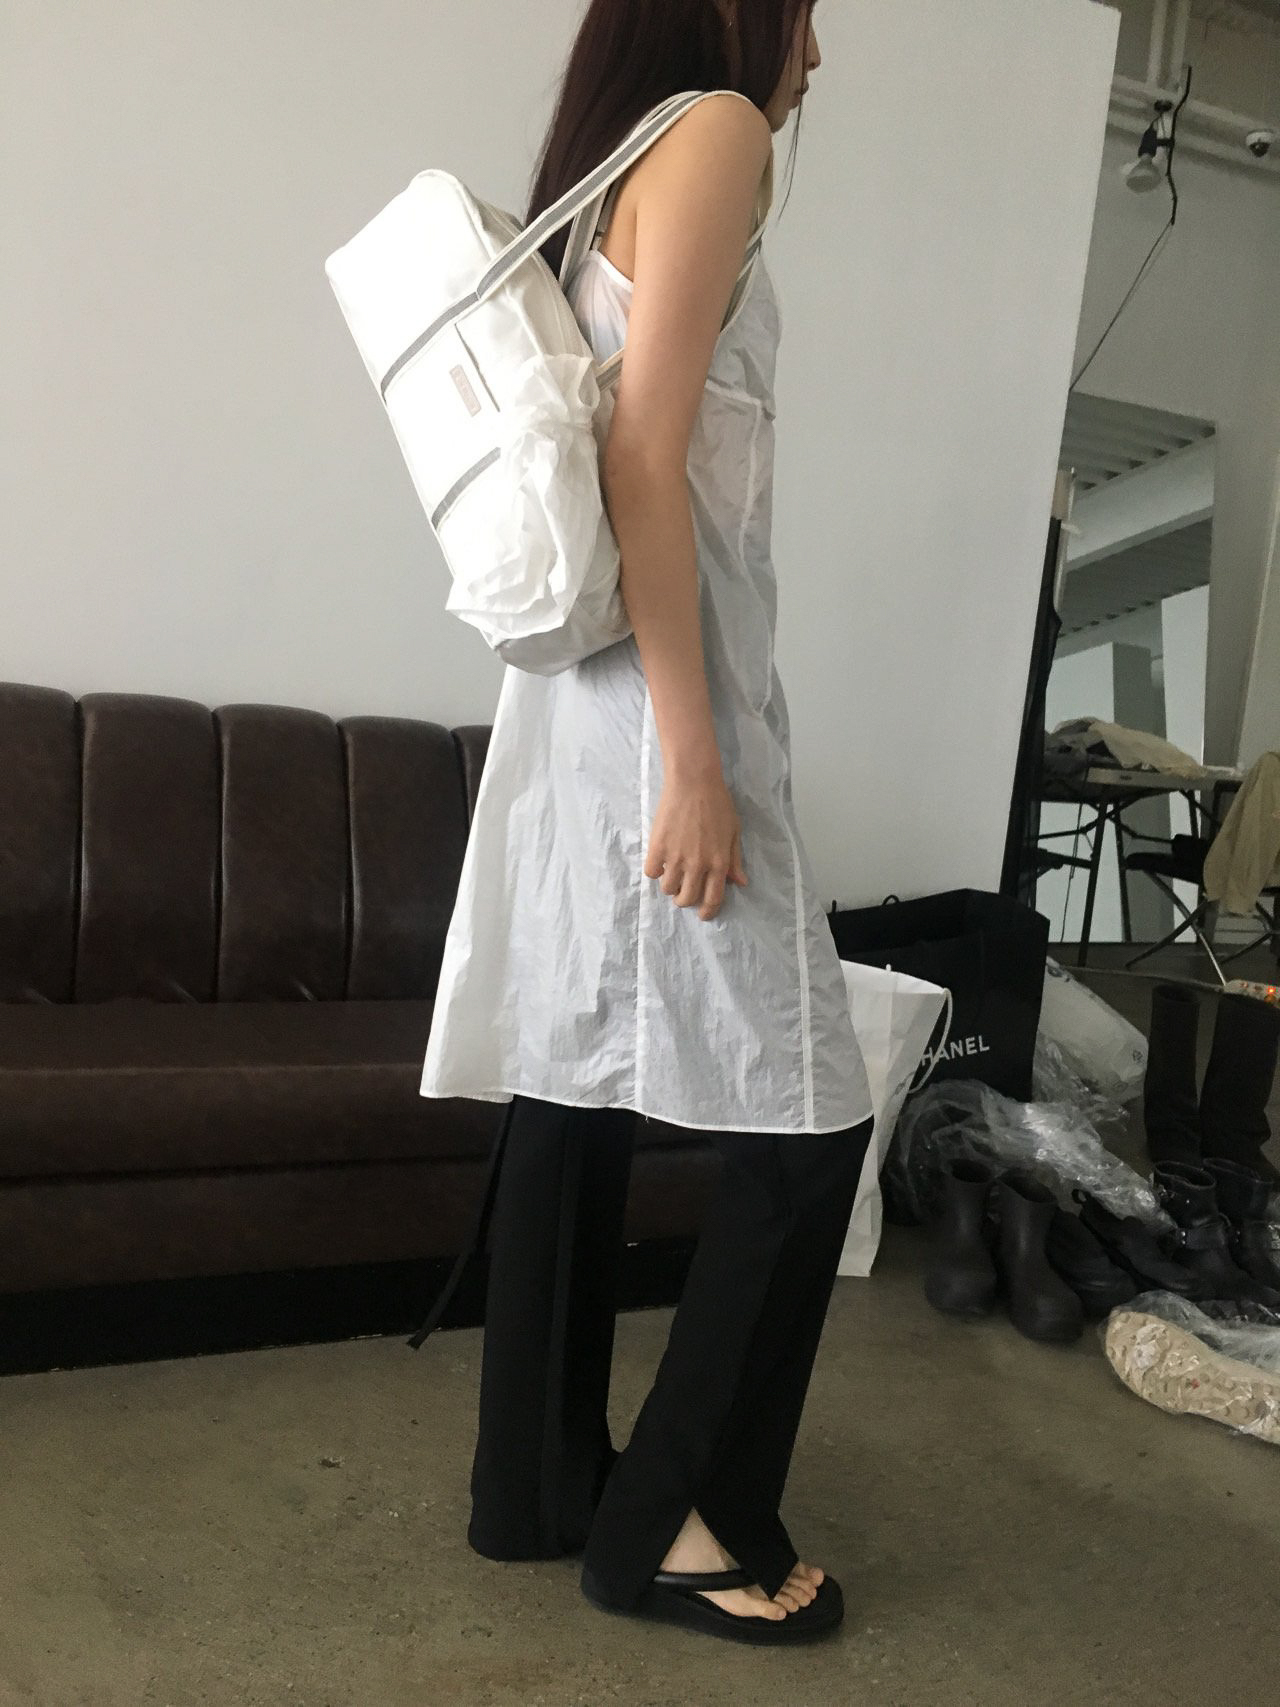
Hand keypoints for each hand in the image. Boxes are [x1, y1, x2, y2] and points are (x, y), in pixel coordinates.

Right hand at [644, 771, 747, 921]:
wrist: (694, 782)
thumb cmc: (718, 804)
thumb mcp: (733, 832)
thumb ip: (735, 860)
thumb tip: (739, 882)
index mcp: (719, 863)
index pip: (713, 898)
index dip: (707, 911)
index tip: (703, 914)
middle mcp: (698, 864)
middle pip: (687, 898)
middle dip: (685, 900)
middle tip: (683, 893)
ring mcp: (676, 857)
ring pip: (668, 888)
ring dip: (670, 886)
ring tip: (671, 874)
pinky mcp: (658, 847)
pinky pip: (652, 872)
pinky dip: (655, 870)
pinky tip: (660, 861)